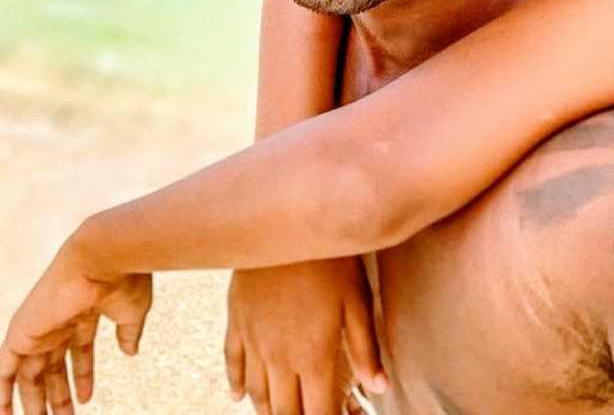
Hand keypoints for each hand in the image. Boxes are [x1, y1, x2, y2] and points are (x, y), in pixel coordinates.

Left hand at [0, 239, 151, 414]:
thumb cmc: (124, 277)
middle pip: (52, 364)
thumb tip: (130, 352)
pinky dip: (2, 391)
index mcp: (85, 309)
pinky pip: (4, 369)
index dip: (82, 375)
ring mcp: (41, 325)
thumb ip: (128, 332)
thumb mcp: (132, 311)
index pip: (79, 349)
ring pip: (30, 372)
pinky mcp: (22, 331)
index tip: (86, 398)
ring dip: (34, 402)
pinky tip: (5, 412)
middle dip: (57, 395)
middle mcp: (60, 318)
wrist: (104, 255)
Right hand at [225, 258, 385, 414]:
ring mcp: (254, 339)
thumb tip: (379, 387)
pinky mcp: (237, 318)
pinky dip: (236, 383)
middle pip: (284, 410)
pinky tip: (238, 396)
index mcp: (313, 355)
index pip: (318, 413)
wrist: (286, 220)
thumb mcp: (357, 298)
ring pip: (257, 393)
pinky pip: (232, 362)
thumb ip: (365, 347)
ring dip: (268, 411)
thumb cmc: (330, 256)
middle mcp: (279, 356)